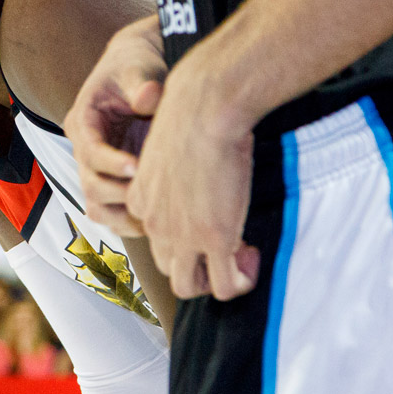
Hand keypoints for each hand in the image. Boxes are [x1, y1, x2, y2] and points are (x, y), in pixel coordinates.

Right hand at [63, 15, 165, 234]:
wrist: (140, 73)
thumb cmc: (136, 66)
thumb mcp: (139, 68)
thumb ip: (142, 83)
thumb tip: (148, 97)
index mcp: (82, 121)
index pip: (89, 151)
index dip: (111, 163)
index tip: (138, 166)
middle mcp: (83, 150)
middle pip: (90, 186)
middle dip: (121, 193)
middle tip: (156, 193)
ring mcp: (96, 169)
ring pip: (98, 207)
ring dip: (124, 216)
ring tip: (157, 213)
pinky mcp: (112, 181)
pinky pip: (113, 212)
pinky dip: (131, 221)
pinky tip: (158, 218)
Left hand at [126, 39, 261, 300]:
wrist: (202, 107)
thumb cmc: (193, 110)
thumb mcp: (171, 141)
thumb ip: (177, 160)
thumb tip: (197, 156)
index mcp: (140, 198)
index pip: (155, 237)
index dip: (185, 237)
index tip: (211, 219)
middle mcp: (155, 223)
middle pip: (169, 268)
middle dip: (200, 266)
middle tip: (228, 246)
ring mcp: (182, 235)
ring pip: (189, 286)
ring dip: (217, 280)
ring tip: (241, 258)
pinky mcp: (213, 239)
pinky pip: (225, 285)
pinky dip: (240, 279)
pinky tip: (252, 255)